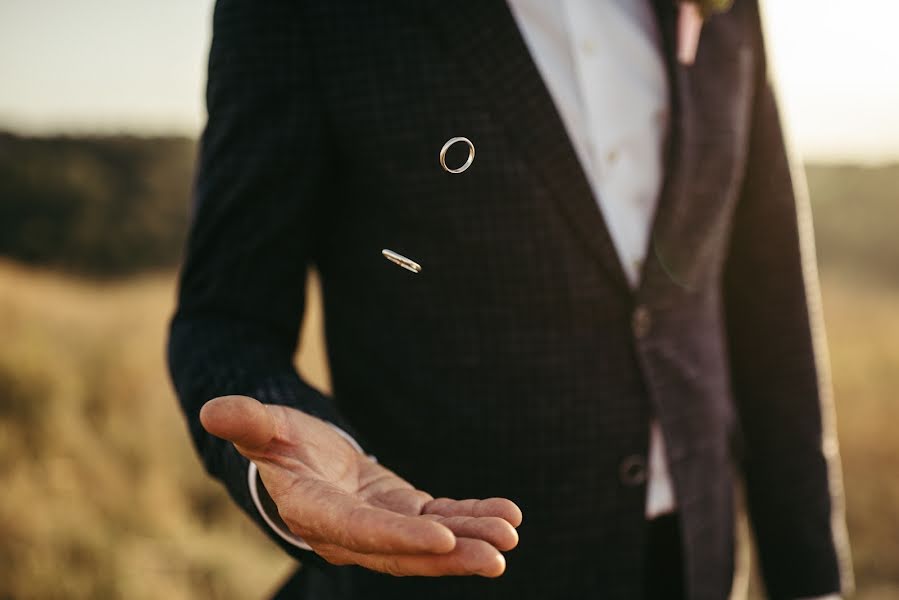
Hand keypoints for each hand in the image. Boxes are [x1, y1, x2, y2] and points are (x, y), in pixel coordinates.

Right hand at [200, 395, 521, 576]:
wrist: (295, 456)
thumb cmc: (276, 439)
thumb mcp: (263, 425)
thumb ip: (246, 422)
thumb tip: (214, 410)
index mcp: (314, 512)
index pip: (359, 530)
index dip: (399, 536)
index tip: (444, 537)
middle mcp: (349, 531)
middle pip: (403, 550)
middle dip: (450, 555)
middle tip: (497, 556)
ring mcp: (380, 525)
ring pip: (428, 542)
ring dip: (470, 541)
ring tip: (510, 537)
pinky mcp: (401, 513)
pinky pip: (440, 518)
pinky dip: (471, 517)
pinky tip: (507, 517)